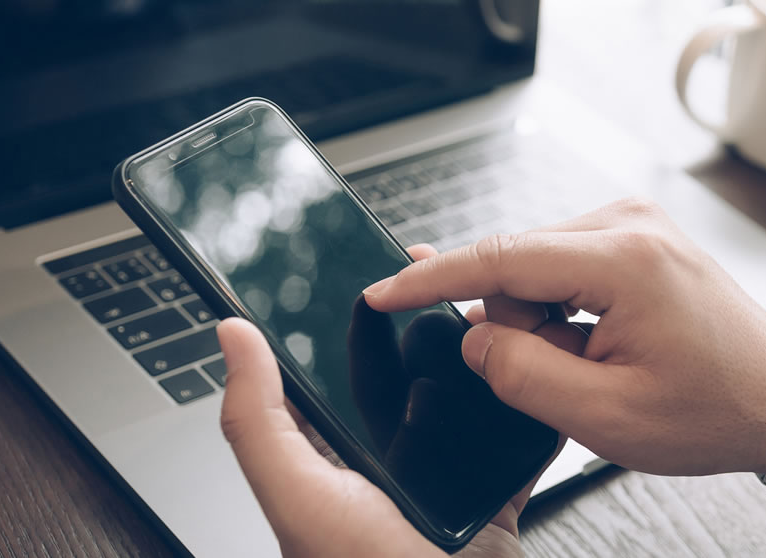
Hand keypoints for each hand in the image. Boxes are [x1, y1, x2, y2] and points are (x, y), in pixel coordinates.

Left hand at [216, 244, 562, 556]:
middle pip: (405, 377)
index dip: (345, 321)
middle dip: (425, 327)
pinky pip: (511, 442)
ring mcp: (440, 480)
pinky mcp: (488, 495)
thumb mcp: (298, 496)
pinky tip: (536, 376)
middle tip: (446, 276)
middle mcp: (383, 464)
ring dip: (482, 361)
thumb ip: (257, 419)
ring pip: (463, 402)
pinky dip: (526, 412)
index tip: (365, 269)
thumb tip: (230, 336)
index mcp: (329, 458)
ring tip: (497, 313)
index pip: (331, 372)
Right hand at [364, 198, 765, 478]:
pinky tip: (600, 344)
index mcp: (625, 260)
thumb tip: (475, 337)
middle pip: (515, 264)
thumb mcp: (609, 418)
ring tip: (601, 363)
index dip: (433, 280)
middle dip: (519, 325)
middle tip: (573, 375)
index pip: (499, 258)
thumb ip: (525, 375)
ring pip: (535, 268)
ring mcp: (634, 225)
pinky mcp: (636, 237)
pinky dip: (564, 311)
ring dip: (546, 323)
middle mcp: (629, 224)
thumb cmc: (720, 410)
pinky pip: (563, 268)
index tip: (383, 291)